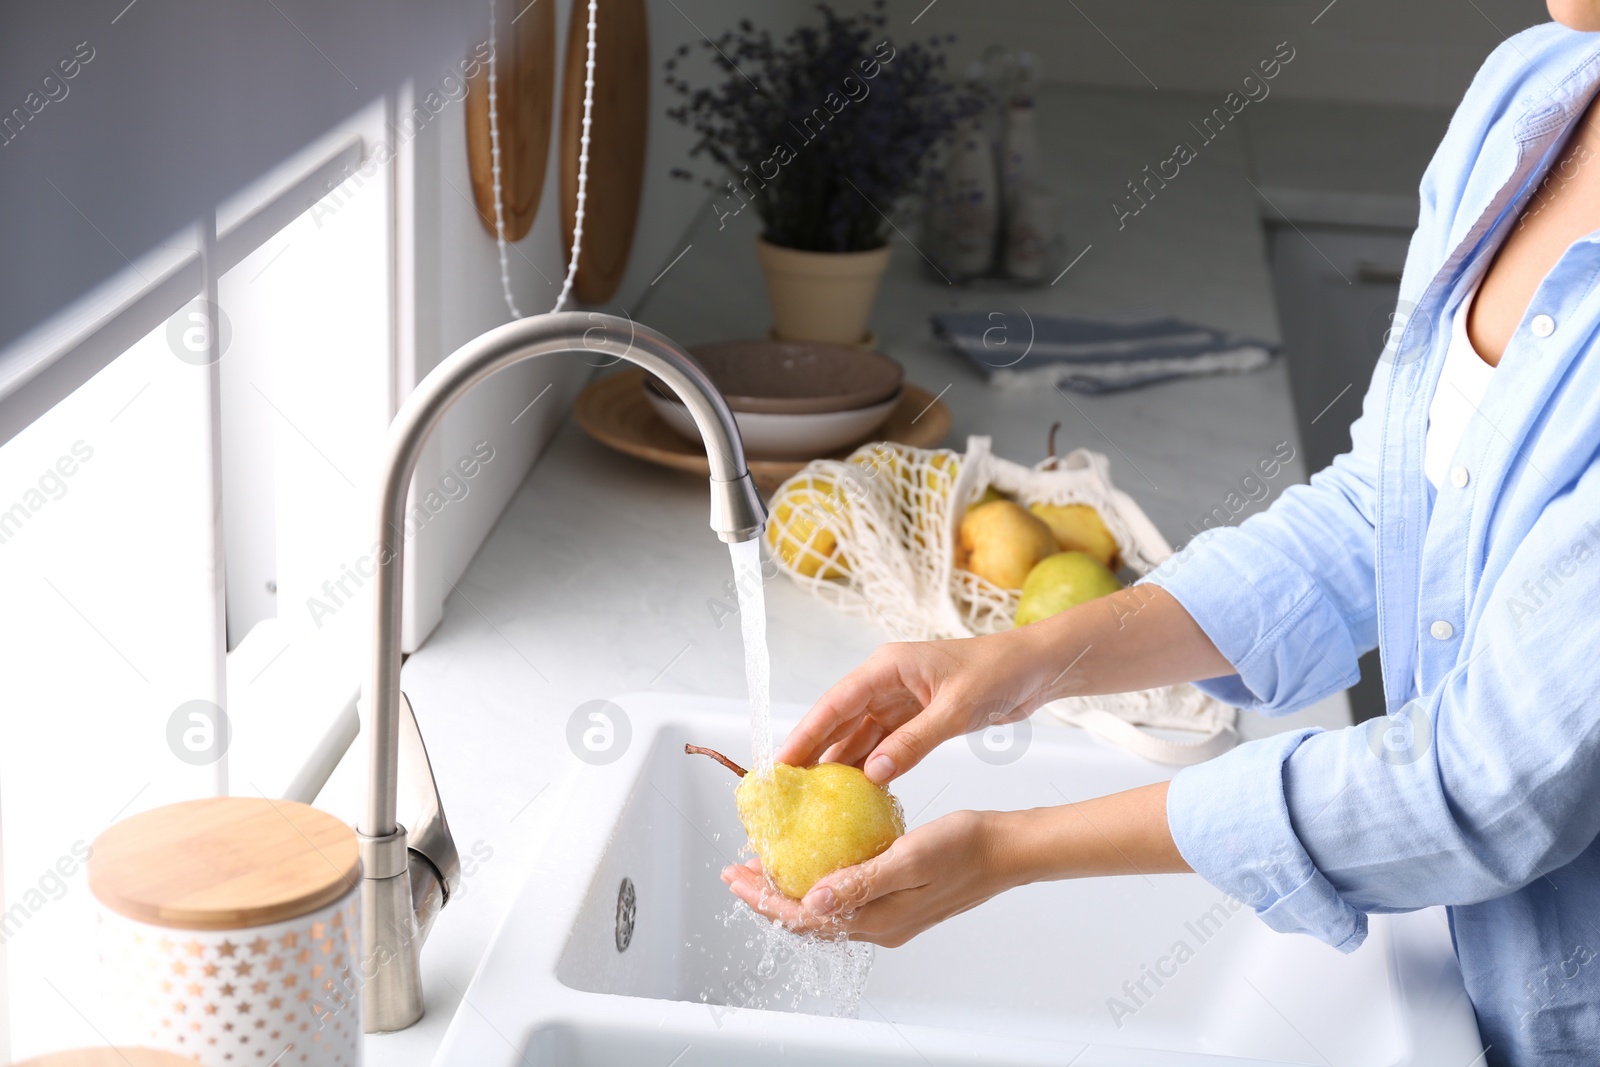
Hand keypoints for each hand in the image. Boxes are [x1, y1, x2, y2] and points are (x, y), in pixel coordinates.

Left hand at [721, 810, 1011, 946]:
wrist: (1006, 851)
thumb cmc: (965, 847)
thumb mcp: (909, 858)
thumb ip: (860, 882)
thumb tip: (810, 901)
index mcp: (878, 920)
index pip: (804, 917)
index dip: (765, 898)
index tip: (735, 876)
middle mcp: (880, 925)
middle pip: (808, 919)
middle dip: (768, 897)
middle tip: (737, 871)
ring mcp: (890, 916)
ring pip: (825, 910)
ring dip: (791, 891)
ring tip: (765, 867)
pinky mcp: (899, 902)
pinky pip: (846, 898)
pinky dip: (820, 882)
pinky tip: (815, 859)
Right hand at [774, 632, 1052, 784]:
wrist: (1036, 667)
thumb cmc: (999, 672)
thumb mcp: (956, 709)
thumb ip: (914, 741)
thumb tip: (872, 773)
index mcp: (888, 667)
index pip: (836, 703)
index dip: (807, 733)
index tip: (782, 763)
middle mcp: (887, 682)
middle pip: (840, 720)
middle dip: (815, 752)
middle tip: (789, 789)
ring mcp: (902, 701)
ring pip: (861, 736)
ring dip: (843, 764)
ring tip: (817, 799)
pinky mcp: (918, 718)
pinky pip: (886, 745)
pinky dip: (873, 767)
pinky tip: (859, 792)